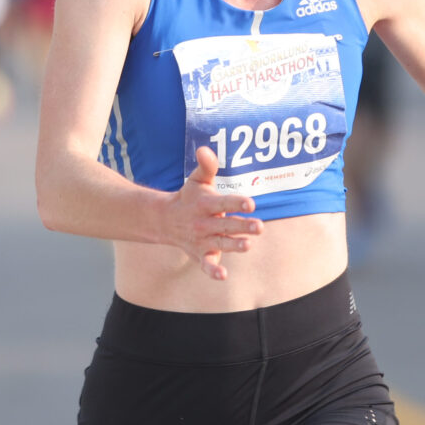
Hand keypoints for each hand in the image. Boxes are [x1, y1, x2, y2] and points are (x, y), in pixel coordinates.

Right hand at [164, 147, 260, 280]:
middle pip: (226, 225)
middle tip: (259, 226)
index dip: (237, 203)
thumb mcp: (197, 180)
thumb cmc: (189, 197)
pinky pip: (206, 265)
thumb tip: (204, 149)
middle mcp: (204, 223)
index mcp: (206, 204)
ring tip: (248, 245)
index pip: (223, 203)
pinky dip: (213, 271)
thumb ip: (206, 166)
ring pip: (221, 244)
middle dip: (242, 226)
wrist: (165, 220)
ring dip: (234, 245)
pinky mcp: (201, 255)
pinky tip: (223, 275)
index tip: (250, 203)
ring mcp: (203, 240)